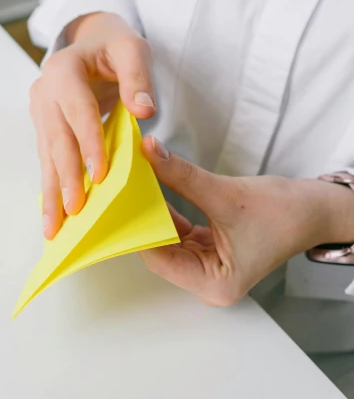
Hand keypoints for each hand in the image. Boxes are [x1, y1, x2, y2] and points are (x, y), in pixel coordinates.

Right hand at [30, 13, 155, 239]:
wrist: (89, 42)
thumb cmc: (113, 46)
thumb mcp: (132, 49)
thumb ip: (138, 77)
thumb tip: (145, 110)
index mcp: (63, 69)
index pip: (77, 110)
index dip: (88, 142)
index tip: (100, 175)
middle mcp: (44, 91)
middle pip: (56, 139)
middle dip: (66, 177)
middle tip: (74, 210)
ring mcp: (39, 111)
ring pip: (46, 155)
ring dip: (51, 192)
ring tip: (53, 227)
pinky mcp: (43, 128)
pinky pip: (47, 160)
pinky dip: (51, 188)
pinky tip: (52, 215)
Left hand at [140, 136, 353, 305]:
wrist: (315, 210)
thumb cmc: (285, 213)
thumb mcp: (226, 193)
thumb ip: (182, 175)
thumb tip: (149, 153)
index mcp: (214, 283)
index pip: (159, 258)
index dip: (138, 228)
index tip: (121, 201)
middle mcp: (207, 281)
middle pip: (159, 249)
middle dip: (143, 219)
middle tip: (122, 189)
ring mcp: (206, 266)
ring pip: (166, 238)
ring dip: (153, 213)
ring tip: (133, 187)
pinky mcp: (207, 249)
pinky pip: (177, 231)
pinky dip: (167, 212)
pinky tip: (152, 190)